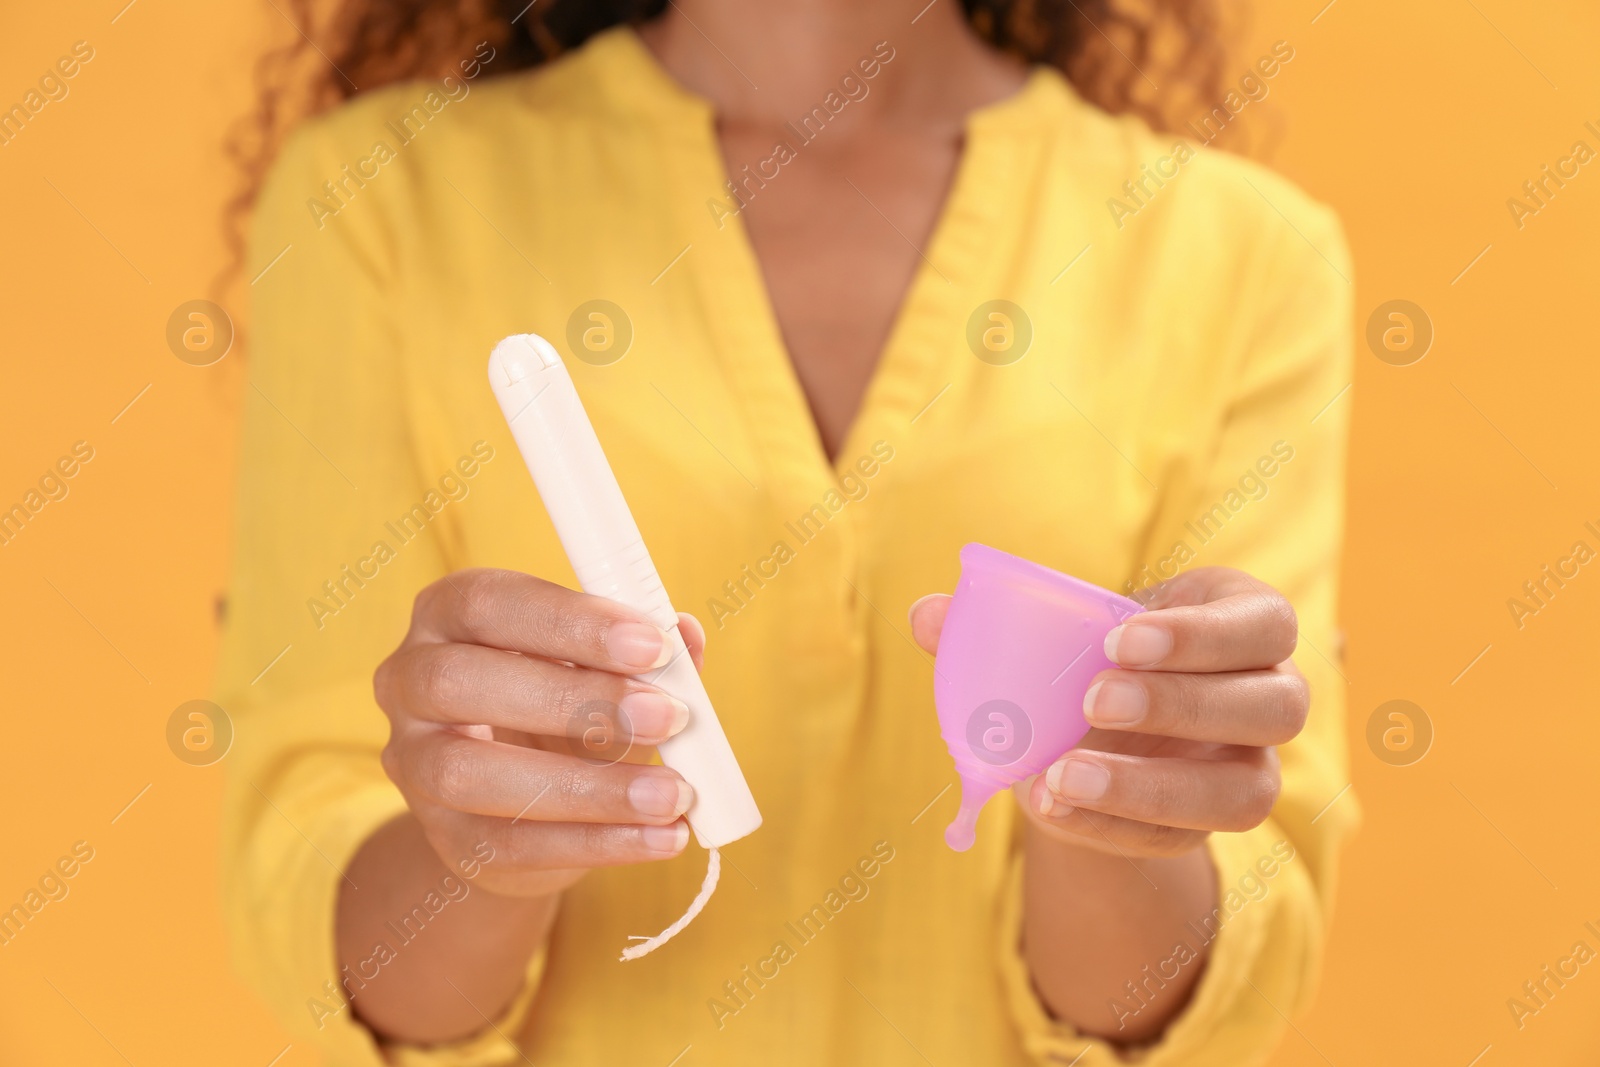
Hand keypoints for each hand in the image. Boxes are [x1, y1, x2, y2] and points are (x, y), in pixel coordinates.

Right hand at [373, 568, 703, 897]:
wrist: (520, 799)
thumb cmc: (565, 705)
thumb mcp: (601, 666)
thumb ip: (642, 651)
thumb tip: (686, 633)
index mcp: (447, 615)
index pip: (489, 602)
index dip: (570, 622)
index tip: (655, 646)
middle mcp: (409, 682)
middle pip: (461, 682)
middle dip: (574, 700)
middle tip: (669, 716)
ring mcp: (415, 765)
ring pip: (472, 776)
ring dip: (588, 788)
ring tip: (673, 794)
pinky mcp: (446, 839)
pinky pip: (511, 846)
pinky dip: (599, 843)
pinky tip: (662, 836)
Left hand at [910, 566, 1305, 857]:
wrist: (1094, 732)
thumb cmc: (1085, 654)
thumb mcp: (1054, 628)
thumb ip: (994, 619)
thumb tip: (927, 615)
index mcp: (1243, 622)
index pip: (1264, 622)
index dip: (1203, 634)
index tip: (1117, 638)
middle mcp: (1269, 696)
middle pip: (1275, 705)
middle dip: (1183, 705)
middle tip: (1092, 700)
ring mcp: (1251, 769)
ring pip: (1247, 793)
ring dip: (1153, 786)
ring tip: (1064, 774)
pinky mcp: (1211, 826)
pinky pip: (1182, 840)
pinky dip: (1112, 827)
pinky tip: (1053, 806)